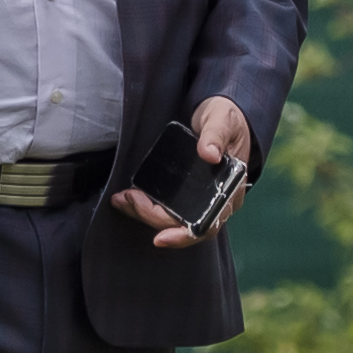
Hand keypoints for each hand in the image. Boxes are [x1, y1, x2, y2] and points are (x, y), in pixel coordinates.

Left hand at [116, 95, 258, 239]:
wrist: (223, 114)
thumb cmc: (226, 118)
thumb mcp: (222, 120)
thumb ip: (215, 135)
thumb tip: (209, 154)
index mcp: (231, 190)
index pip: (209, 224)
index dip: (184, 235)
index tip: (160, 237)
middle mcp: (217, 201)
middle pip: (182, 224)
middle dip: (151, 216)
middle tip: (126, 199)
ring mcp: (202, 198)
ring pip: (171, 219)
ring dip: (144, 213)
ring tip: (121, 199)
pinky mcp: (188, 192)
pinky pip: (168, 208)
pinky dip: (147, 206)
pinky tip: (130, 198)